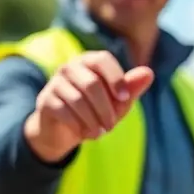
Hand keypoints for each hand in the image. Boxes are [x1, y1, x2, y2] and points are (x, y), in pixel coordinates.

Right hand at [23, 51, 153, 162]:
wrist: (64, 131)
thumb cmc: (95, 111)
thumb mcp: (117, 102)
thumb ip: (131, 88)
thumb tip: (149, 73)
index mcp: (88, 61)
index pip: (102, 59)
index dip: (115, 78)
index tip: (124, 98)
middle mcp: (69, 67)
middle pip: (91, 83)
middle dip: (105, 108)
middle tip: (111, 126)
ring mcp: (54, 83)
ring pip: (77, 100)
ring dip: (93, 120)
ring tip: (100, 133)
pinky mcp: (45, 101)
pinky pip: (64, 112)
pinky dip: (78, 126)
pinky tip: (85, 134)